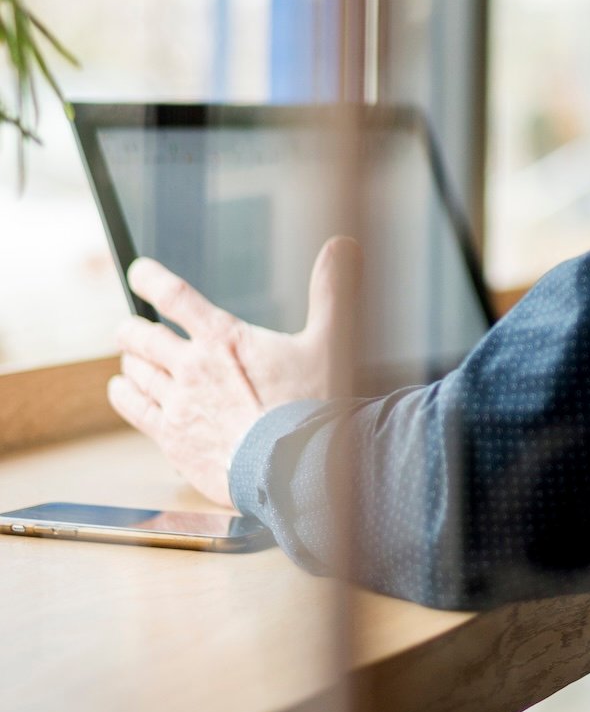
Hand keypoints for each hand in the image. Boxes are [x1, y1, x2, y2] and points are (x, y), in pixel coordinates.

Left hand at [108, 237, 360, 505]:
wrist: (293, 467)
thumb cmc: (313, 405)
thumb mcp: (330, 341)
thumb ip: (332, 290)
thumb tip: (343, 243)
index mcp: (224, 337)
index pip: (173, 295)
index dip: (149, 278)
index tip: (139, 272)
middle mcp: (191, 365)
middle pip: (139, 335)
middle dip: (132, 328)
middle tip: (132, 327)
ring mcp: (177, 402)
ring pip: (134, 370)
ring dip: (132, 360)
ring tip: (135, 358)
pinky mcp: (171, 436)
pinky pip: (132, 407)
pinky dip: (124, 393)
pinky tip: (124, 389)